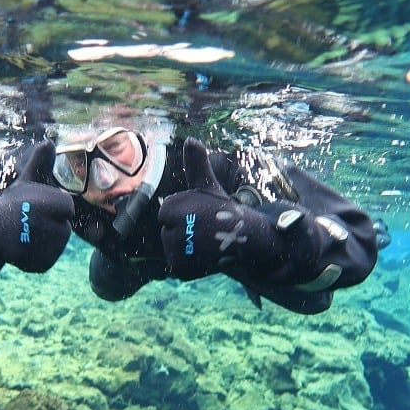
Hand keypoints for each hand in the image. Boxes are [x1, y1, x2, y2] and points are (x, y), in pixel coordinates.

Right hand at [0, 140, 74, 272]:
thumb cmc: (8, 203)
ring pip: (57, 245)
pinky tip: (22, 248)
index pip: (67, 207)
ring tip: (24, 234)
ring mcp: (47, 246)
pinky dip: (36, 257)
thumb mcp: (25, 182)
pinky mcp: (41, 264)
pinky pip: (46, 260)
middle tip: (26, 221)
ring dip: (43, 241)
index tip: (32, 206)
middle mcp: (53, 224)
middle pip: (64, 228)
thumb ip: (40, 164)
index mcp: (54, 202)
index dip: (50, 207)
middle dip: (48, 224)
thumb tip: (49, 142)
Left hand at [159, 138, 250, 280]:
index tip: (200, 215)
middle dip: (184, 232)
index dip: (183, 215)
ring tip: (205, 243)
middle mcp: (173, 229)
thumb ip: (196, 164)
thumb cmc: (222, 209)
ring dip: (186, 248)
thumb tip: (191, 140)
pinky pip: (177, 266)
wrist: (244, 237)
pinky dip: (189, 265)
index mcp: (173, 206)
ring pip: (172, 249)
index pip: (165, 214)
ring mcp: (176, 251)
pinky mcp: (181, 269)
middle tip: (204, 231)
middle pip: (167, 232)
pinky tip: (204, 257)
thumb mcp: (207, 185)